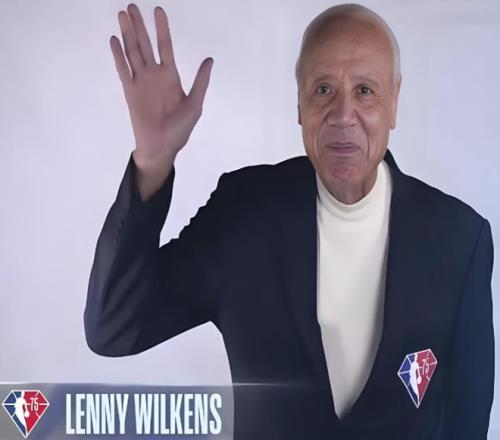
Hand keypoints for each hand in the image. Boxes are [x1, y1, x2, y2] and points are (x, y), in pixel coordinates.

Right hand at [110, 3, 212, 170]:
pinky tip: (114, 39)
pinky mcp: (129, 91)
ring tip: (122, 14)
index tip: (158, 10)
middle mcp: (154, 75)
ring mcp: (140, 82)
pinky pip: (122, 69)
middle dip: (139, 25)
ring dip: (127, 34)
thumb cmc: (180, 129)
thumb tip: (209, 60)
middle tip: (132, 6)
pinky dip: (118, 55)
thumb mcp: (195, 104)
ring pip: (132, 52)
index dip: (162, 29)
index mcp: (170, 76)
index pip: (165, 46)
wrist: (161, 147)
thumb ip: (201, 82)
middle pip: (144, 44)